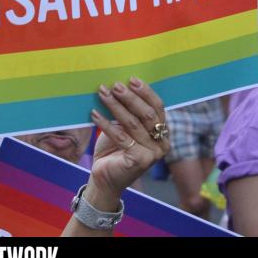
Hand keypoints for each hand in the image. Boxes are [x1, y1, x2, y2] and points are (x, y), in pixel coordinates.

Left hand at [84, 77, 169, 210]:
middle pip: (147, 114)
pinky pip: (121, 137)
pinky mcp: (139, 161)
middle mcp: (162, 144)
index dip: (146, 92)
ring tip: (103, 93)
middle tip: (115, 85)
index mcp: (163, 132)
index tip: (131, 79)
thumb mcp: (124, 127)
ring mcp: (152, 154)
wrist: (105, 178)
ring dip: (115, 106)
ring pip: (133, 124)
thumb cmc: (114, 149)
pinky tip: (94, 113)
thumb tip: (120, 85)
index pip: (158, 107)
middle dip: (130, 97)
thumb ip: (129, 112)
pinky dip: (105, 123)